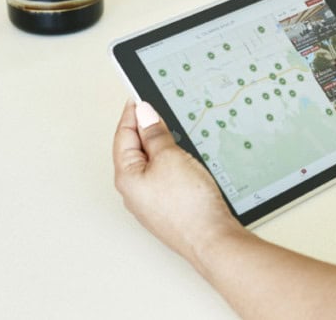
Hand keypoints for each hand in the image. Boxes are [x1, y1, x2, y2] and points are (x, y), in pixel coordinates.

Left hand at [112, 101, 241, 263]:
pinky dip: (170, 161)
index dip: (132, 112)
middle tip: (157, 108)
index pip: (123, 135)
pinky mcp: (168, 208)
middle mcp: (134, 191)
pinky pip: (163, 177)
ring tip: (171, 129)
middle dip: (144, 128)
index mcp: (126, 176)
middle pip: (134, 149)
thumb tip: (144, 114)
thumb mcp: (170, 157)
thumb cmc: (188, 205)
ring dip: (159, 145)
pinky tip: (183, 158)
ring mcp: (150, 202)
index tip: (140, 96)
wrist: (211, 240)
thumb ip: (155, 134)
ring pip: (150, 164)